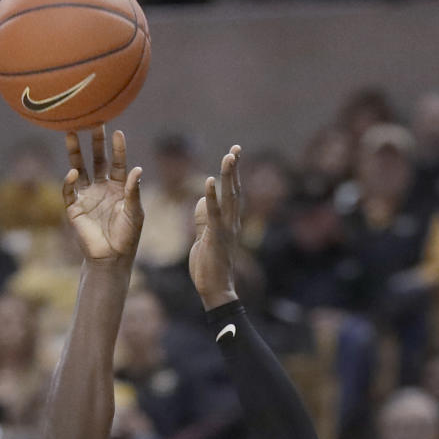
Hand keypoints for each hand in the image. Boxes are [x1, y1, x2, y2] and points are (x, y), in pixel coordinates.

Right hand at [63, 127, 142, 264]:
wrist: (111, 259)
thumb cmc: (127, 238)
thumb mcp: (134, 213)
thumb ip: (134, 192)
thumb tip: (138, 169)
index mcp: (119, 188)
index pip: (117, 163)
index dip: (117, 148)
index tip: (117, 132)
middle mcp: (101, 188)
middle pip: (97, 160)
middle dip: (95, 142)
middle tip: (93, 122)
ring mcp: (87, 197)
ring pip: (79, 169)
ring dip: (75, 153)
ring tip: (71, 134)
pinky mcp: (74, 208)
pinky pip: (69, 190)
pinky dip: (68, 181)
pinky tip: (72, 172)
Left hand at [188, 145, 240, 309]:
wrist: (214, 291)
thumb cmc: (209, 267)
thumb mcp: (203, 237)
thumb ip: (204, 218)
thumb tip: (201, 199)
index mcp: (227, 222)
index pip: (231, 193)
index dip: (232, 174)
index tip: (233, 154)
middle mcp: (231, 223)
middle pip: (234, 190)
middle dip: (235, 168)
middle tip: (236, 147)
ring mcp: (226, 229)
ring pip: (229, 198)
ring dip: (229, 176)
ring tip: (230, 156)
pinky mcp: (216, 237)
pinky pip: (215, 214)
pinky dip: (213, 197)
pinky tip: (210, 181)